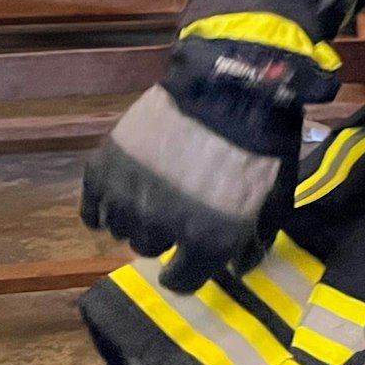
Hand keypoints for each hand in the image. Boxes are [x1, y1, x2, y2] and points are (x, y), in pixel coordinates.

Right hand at [82, 37, 328, 291]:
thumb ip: (254, 240)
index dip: (185, 273)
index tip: (184, 261)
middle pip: (148, 248)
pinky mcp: (105, 168)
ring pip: (120, 228)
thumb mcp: (274, 197)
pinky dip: (101, 206)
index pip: (182, 281)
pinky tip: (119, 193)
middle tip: (175, 210)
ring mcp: (129, 195)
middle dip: (164, 234)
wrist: (231, 83)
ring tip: (151, 192)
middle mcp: (163, 224)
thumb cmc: (260, 140)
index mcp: (207, 238)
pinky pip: (91, 209)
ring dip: (135, 216)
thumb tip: (238, 268)